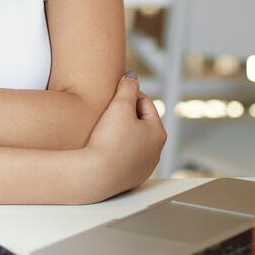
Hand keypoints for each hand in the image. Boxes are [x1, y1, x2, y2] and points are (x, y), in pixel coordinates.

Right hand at [82, 73, 165, 199]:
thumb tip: (133, 76)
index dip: (128, 94)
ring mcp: (143, 167)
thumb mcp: (119, 106)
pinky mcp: (130, 179)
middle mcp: (155, 152)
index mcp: (158, 133)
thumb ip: (127, 87)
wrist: (95, 175)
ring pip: (132, 141)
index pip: (145, 103)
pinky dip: (115, 150)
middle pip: (140, 123)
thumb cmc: (109, 141)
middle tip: (106, 110)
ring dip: (121, 133)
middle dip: (125, 114)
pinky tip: (103, 148)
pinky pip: (124, 158)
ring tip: (103, 129)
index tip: (112, 92)